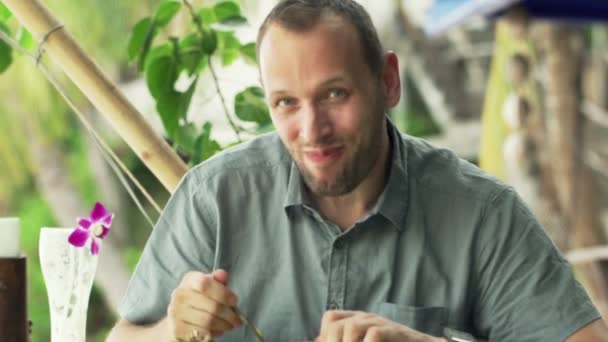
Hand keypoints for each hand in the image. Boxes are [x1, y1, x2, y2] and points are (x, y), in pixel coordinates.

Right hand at [166, 269, 242, 338]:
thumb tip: (223, 275)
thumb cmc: (200, 300)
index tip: (235, 301)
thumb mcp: (211, 287)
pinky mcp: (177, 329)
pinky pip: (202, 332)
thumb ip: (218, 281)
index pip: (205, 284)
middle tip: (238, 320)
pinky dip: (214, 333)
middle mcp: (179, 294)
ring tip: (230, 325)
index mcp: (190, 280)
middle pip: (212, 306)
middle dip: (230, 315)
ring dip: (224, 325)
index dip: (223, 293)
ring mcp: (176, 312)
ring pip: (208, 321)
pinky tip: (218, 330)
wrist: (179, 319)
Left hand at [315, 310, 443, 341]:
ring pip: (350, 328)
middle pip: (336, 323)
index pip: (330, 318)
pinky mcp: (394, 332)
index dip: (324, 336)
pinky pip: (373, 334)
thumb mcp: (365, 341)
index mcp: (357, 319)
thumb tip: (318, 341)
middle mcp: (366, 318)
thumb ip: (344, 340)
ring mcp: (380, 323)